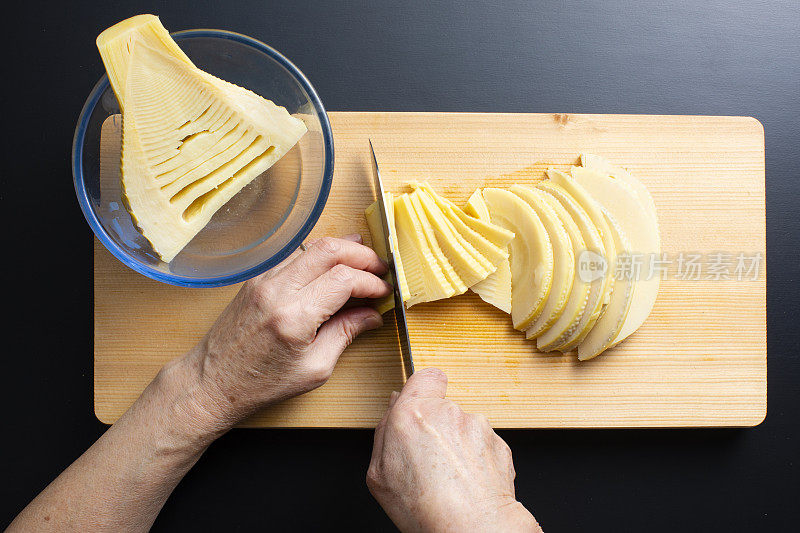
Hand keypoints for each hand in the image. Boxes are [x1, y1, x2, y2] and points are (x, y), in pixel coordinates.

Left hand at [182, 234, 391, 430]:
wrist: (212, 382)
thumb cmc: (261, 383)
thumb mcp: (314, 368)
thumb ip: (346, 334)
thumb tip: (372, 315)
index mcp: (294, 317)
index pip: (344, 279)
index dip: (370, 281)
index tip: (383, 290)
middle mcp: (277, 291)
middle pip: (328, 250)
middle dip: (361, 254)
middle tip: (379, 267)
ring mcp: (263, 281)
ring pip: (310, 246)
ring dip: (341, 249)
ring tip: (363, 259)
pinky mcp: (256, 280)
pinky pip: (294, 256)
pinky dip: (318, 255)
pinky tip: (333, 265)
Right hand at [366, 368, 540, 531]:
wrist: (471, 527)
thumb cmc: (423, 508)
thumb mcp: (378, 474)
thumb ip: (383, 431)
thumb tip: (393, 406)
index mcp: (412, 414)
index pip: (424, 377)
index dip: (422, 390)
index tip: (419, 407)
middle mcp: (447, 412)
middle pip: (443, 406)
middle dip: (437, 425)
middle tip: (430, 458)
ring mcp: (477, 426)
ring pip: (464, 426)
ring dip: (458, 443)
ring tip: (450, 475)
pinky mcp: (498, 442)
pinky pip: (482, 444)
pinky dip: (476, 458)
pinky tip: (468, 481)